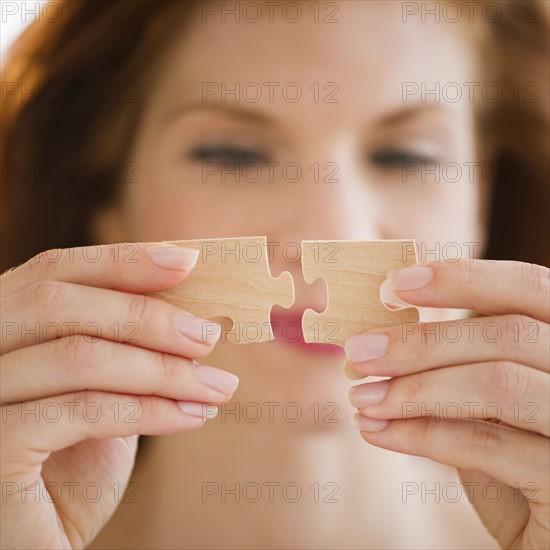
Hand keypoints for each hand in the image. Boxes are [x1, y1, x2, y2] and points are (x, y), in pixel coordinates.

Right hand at [0, 243, 238, 548]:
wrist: (41, 539)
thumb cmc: (74, 461)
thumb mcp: (102, 390)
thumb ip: (125, 345)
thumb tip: (190, 305)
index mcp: (1, 328)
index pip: (54, 271)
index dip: (121, 260)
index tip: (187, 261)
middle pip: (58, 303)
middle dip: (147, 315)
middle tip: (208, 335)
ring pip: (78, 357)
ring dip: (164, 369)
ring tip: (219, 385)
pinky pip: (83, 411)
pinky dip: (151, 410)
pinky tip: (194, 416)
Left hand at [345, 259, 548, 548]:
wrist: (541, 534)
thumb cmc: (512, 458)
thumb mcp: (486, 402)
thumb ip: (455, 364)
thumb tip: (378, 336)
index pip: (529, 287)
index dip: (463, 278)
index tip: (394, 282)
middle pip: (509, 334)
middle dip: (421, 342)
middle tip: (357, 352)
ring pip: (498, 385)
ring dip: (413, 389)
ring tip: (361, 397)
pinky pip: (488, 447)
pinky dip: (421, 435)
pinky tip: (376, 430)